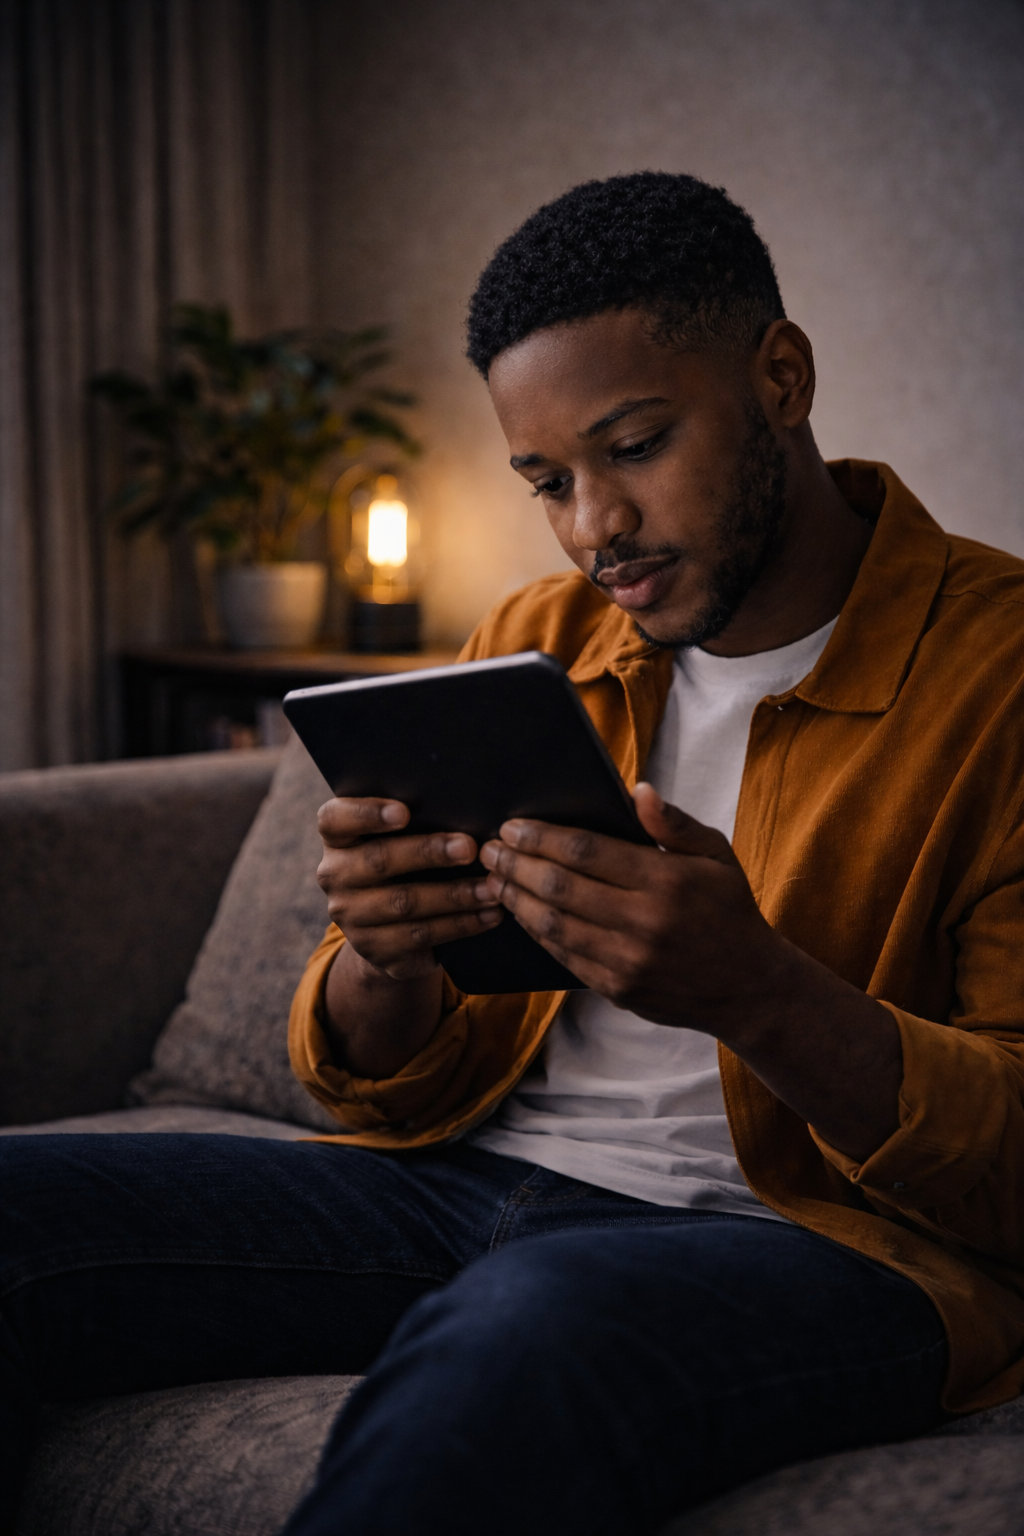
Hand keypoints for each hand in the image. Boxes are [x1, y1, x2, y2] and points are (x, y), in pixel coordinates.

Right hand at [317, 797, 501, 981]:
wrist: (390, 930)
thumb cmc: (404, 864)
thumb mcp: (399, 840)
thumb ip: (417, 821)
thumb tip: (465, 809)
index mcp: (337, 839)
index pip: (335, 819)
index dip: (367, 813)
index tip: (405, 812)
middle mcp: (334, 876)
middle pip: (378, 860)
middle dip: (427, 853)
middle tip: (469, 848)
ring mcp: (350, 917)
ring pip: (403, 903)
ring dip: (453, 895)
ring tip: (491, 888)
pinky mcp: (373, 948)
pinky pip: (420, 935)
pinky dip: (460, 924)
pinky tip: (488, 915)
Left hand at [480, 782, 901, 1159]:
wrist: (749, 988)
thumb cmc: (729, 911)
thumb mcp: (716, 855)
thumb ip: (673, 823)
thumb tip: (636, 790)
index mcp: (666, 881)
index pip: (587, 852)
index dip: (542, 837)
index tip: (513, 826)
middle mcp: (643, 922)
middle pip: (560, 887)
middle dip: (516, 864)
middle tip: (489, 849)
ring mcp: (627, 960)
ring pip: (553, 925)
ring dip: (517, 898)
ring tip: (494, 878)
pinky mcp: (617, 989)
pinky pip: (564, 956)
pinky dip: (536, 932)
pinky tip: (521, 912)